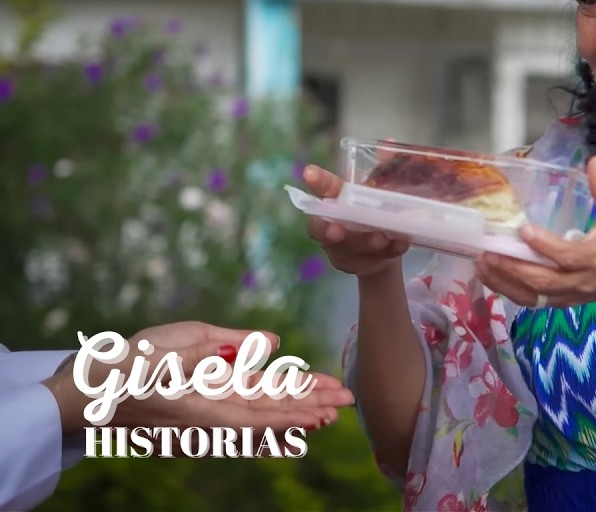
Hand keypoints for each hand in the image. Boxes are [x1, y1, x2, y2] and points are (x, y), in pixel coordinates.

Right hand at [43, 321, 353, 432]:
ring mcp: (202, 418)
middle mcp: (207, 419)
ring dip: (294, 412)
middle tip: (346, 402)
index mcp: (201, 407)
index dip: (296, 412)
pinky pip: (240, 415)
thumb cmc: (122, 365)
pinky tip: (291, 420)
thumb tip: (271, 344)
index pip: (259, 413)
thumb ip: (221, 348)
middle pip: (266, 414)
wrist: (80, 395)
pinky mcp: (197, 411)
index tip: (327, 410)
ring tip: (330, 409)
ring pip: (257, 414)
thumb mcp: (170, 346)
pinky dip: (268, 416)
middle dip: (307, 408)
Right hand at [303, 164, 409, 276]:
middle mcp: (334, 224)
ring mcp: (344, 247)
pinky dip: (389, 251)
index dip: (317, 181)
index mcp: (336, 199)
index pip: (324, 188)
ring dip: (364, 242)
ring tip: (380, 237)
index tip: (310, 172)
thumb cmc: (372, 209)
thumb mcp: (378, 187)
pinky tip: (400, 244)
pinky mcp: (359, 263)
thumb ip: (383, 167)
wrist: (383, 247)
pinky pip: (374, 259)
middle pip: (325, 228)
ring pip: (349, 247)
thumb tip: (390, 143)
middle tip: (337, 229)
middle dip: (329, 230)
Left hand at [475, 156, 595, 307]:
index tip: (524, 230)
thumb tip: (593, 161)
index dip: (545, 246)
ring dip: (504, 281)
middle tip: (489, 252)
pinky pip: (530, 301)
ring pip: (532, 294)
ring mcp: (568, 295)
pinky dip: (507, 290)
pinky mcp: (559, 302)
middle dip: (514, 268)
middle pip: (543, 280)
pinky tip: (489, 276)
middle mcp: (580, 280)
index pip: (567, 256)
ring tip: (481, 263)